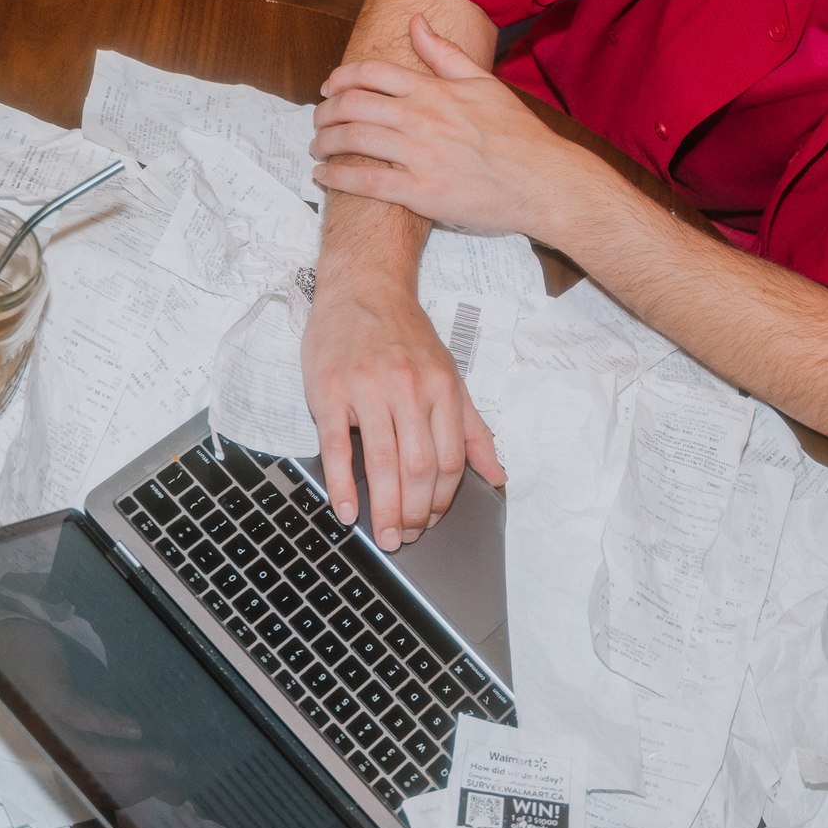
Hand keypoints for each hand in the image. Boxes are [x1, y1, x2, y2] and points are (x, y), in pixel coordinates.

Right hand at [301, 277, 502, 551]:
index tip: (431, 522)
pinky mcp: (330, 390)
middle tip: (405, 539)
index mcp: (441, 388)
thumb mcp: (449, 375)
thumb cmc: (405, 336)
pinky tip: (347, 510)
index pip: (450, 459)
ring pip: (381, 462)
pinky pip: (337, 446)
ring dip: (383, 508)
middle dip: (414, 513)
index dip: (443, 500)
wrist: (363, 288)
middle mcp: (408, 388)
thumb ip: (472, 430)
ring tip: (382, 536)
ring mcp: (367, 389)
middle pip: (418, 467)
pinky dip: (342, 485)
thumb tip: (498, 475)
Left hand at [311, 16, 589, 242]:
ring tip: (317, 146)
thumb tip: (416, 22)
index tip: (327, 87)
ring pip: (352, 140)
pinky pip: (366, 182)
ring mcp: (420, 156)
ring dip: (324, 141)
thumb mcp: (483, 83)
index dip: (339, 77)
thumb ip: (444, 53)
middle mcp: (421, 118)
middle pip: (352, 105)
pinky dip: (336, 177)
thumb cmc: (518, 135)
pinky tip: (323, 175)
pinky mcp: (421, 193)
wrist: (544, 182)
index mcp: (434, 90)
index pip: (370, 73)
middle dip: (324, 111)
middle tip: (318, 119)